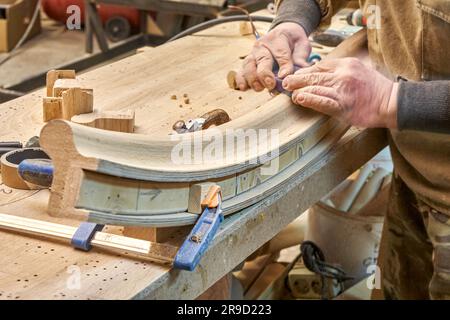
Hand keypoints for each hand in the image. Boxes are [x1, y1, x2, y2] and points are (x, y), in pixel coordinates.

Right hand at [235, 22, 311, 91]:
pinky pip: (242, 70)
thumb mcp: (302, 45)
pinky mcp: (248, 62)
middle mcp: (262, 45)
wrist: (283, 33)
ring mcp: (253, 54)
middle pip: (262, 59)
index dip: (283, 65)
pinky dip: (241, 79)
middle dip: (265, 73)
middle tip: (271, 85)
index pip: (281, 53)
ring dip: (252, 78)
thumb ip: (301, 58)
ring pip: (249, 65)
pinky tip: (243, 88)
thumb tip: (302, 71)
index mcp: (278, 38)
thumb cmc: (293, 42)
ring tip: (259, 88)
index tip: (285, 76)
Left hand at [282, 58, 398, 127]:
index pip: (320, 66)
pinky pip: (323, 101)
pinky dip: (310, 100)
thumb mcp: (358, 70)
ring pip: (317, 87)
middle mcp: (344, 74)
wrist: (391, 103)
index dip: (305, 71)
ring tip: (290, 91)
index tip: (295, 75)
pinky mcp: (344, 105)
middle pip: (315, 75)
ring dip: (300, 89)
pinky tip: (300, 99)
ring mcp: (343, 90)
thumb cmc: (373, 89)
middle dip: (298, 79)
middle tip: (286, 82)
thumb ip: (339, 71)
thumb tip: (318, 74)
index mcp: (346, 64)